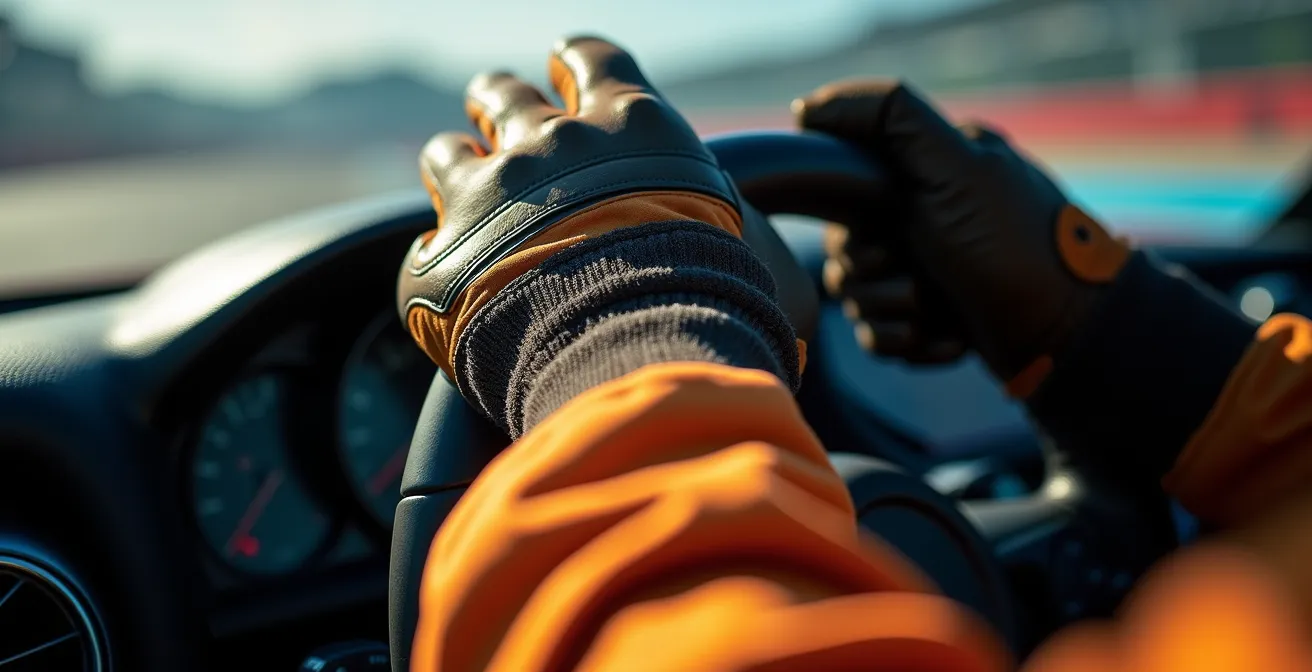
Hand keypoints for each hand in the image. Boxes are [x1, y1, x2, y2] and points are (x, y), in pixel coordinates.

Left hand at [397, 36, 747, 381]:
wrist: (646, 345)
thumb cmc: (715, 296)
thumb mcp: (748, 242)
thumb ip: (726, 230)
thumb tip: (758, 270)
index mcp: (629, 126)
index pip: (593, 60)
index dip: (574, 61)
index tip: (563, 63)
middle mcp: (553, 145)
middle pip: (505, 96)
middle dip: (498, 100)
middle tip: (493, 110)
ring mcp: (489, 197)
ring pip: (446, 154)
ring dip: (453, 162)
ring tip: (457, 177)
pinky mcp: (442, 262)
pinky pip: (422, 255)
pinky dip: (432, 264)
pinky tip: (444, 285)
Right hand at [794, 81, 1130, 394]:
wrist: (1067, 334)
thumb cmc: (1013, 247)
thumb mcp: (956, 166)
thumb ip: (890, 118)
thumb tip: (809, 107)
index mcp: (927, 172)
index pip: (842, 200)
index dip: (854, 235)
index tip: (888, 244)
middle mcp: (925, 215)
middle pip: (843, 258)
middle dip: (876, 283)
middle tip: (924, 283)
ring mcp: (928, 268)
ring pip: (858, 301)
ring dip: (896, 317)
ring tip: (941, 314)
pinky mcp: (933, 317)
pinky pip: (883, 337)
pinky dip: (914, 344)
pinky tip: (951, 338)